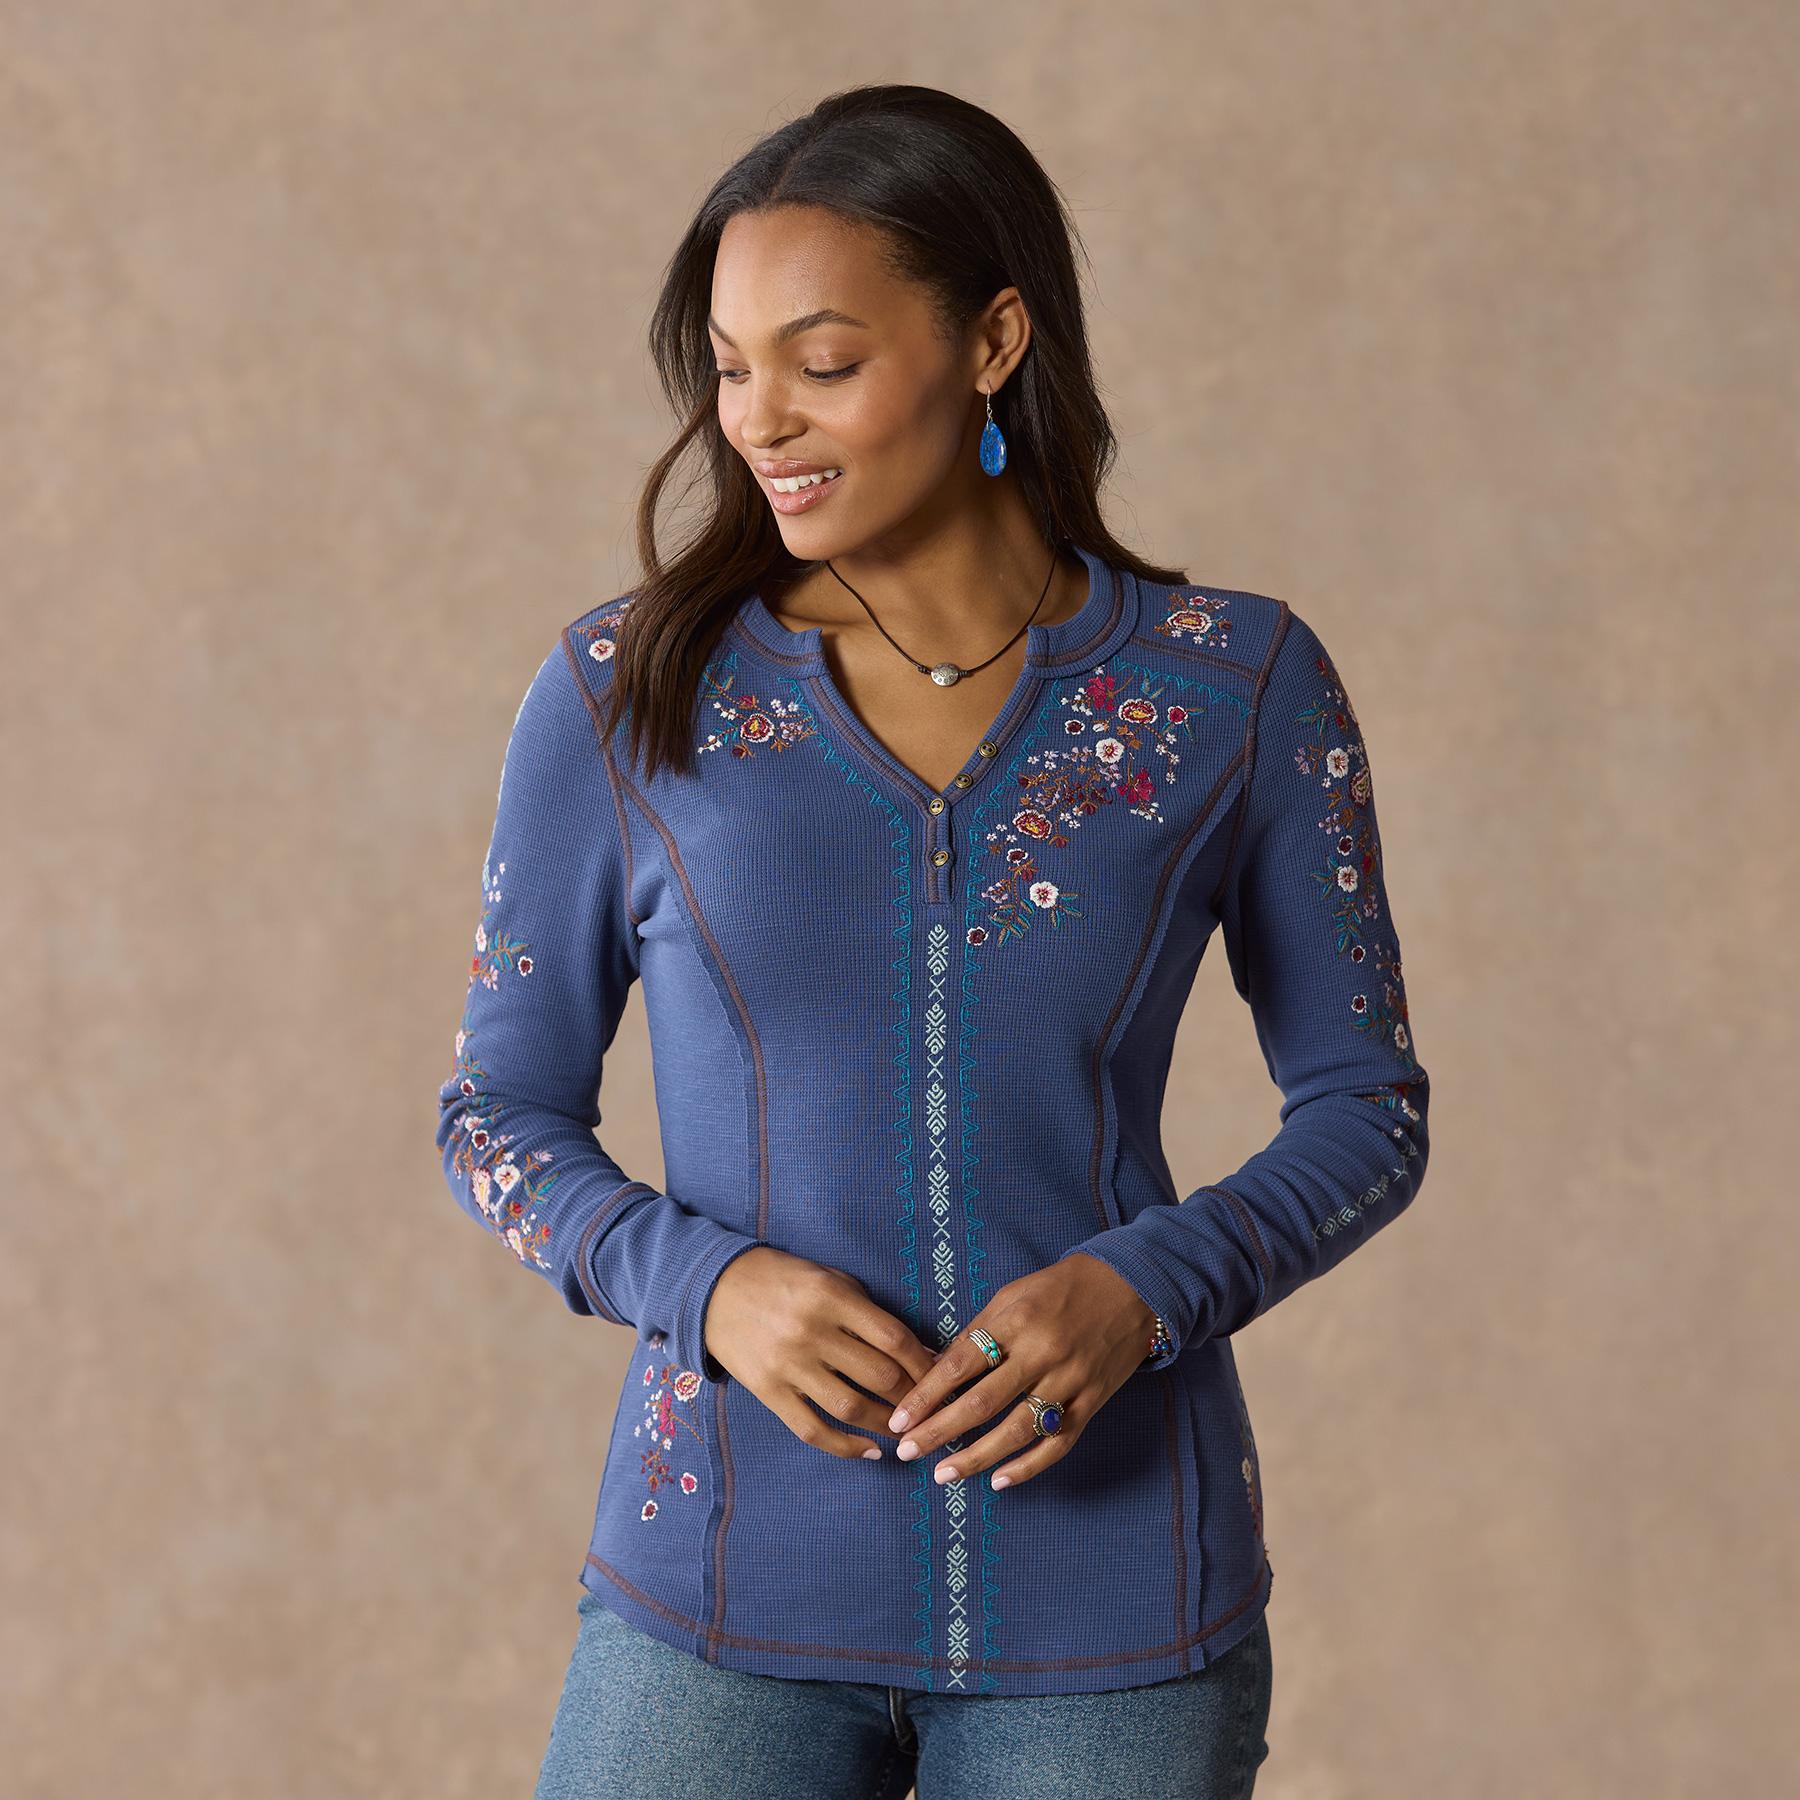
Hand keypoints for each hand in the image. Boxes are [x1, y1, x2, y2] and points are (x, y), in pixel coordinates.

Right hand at [703, 1245, 942, 1460]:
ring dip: (886, 1425)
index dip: (924, 1363)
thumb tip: (918, 1351)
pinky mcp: (768, 1391)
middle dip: (913, 1397)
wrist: (715, 1288)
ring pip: (851, 1407)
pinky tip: (869, 1452)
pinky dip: (845, 1447)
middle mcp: (813, 1331)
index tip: (941, 1378)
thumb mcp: (829, 1278)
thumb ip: (868, 1311)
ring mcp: (789, 1364)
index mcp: (832, 1296)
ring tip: (905, 1432)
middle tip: (929, 1408)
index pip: (894, 1338)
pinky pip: (812, 1429)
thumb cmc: (783, 1279)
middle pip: (879, 1376)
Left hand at [882, 1253, 1156, 1489]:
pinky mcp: (1093, 1401)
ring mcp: (1070, 1380)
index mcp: (1016, 1320)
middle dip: (940, 1431)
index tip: (899, 1418)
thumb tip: (935, 1368)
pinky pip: (1058, 1443)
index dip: (926, 1395)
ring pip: (1018, 1429)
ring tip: (945, 1475)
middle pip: (983, 1402)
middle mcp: (1041, 1352)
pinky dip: (1029, 1466)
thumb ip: (977, 1332)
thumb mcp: (1012, 1296)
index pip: (960, 1364)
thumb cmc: (1060, 1288)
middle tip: (908, 1452)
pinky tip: (1000, 1481)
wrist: (1131, 1285)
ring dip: (978, 1457)